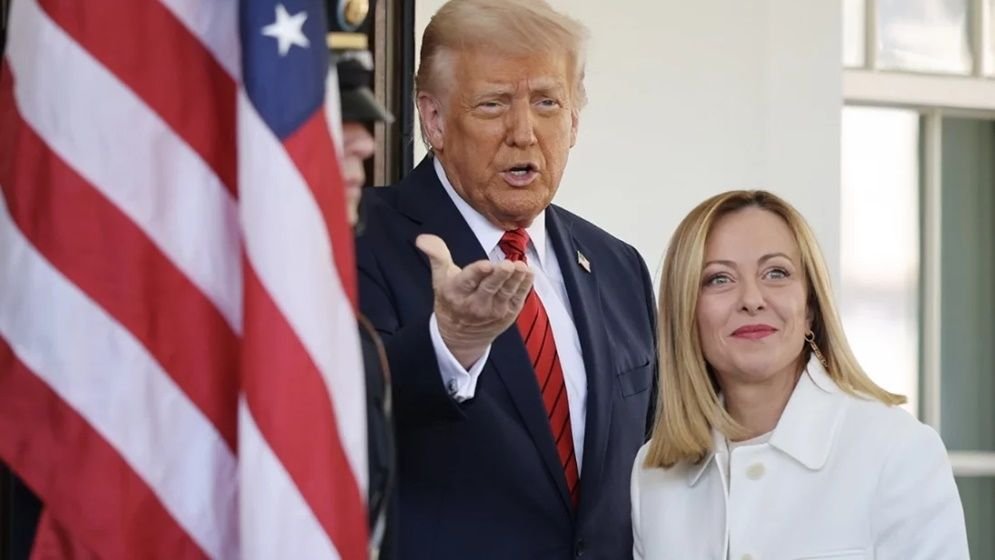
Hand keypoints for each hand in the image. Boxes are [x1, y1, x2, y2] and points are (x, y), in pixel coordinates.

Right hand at [416, 234, 532, 368]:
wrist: (461, 337)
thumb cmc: (451, 300)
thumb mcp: (440, 278)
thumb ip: (436, 255)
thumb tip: (423, 238)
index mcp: (456, 292)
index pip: (467, 281)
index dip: (477, 273)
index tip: (485, 264)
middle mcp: (475, 303)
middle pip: (489, 288)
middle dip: (499, 276)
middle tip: (508, 265)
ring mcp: (493, 311)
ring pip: (506, 293)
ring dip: (515, 280)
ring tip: (521, 267)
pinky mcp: (507, 314)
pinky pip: (518, 299)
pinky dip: (524, 286)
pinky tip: (528, 273)